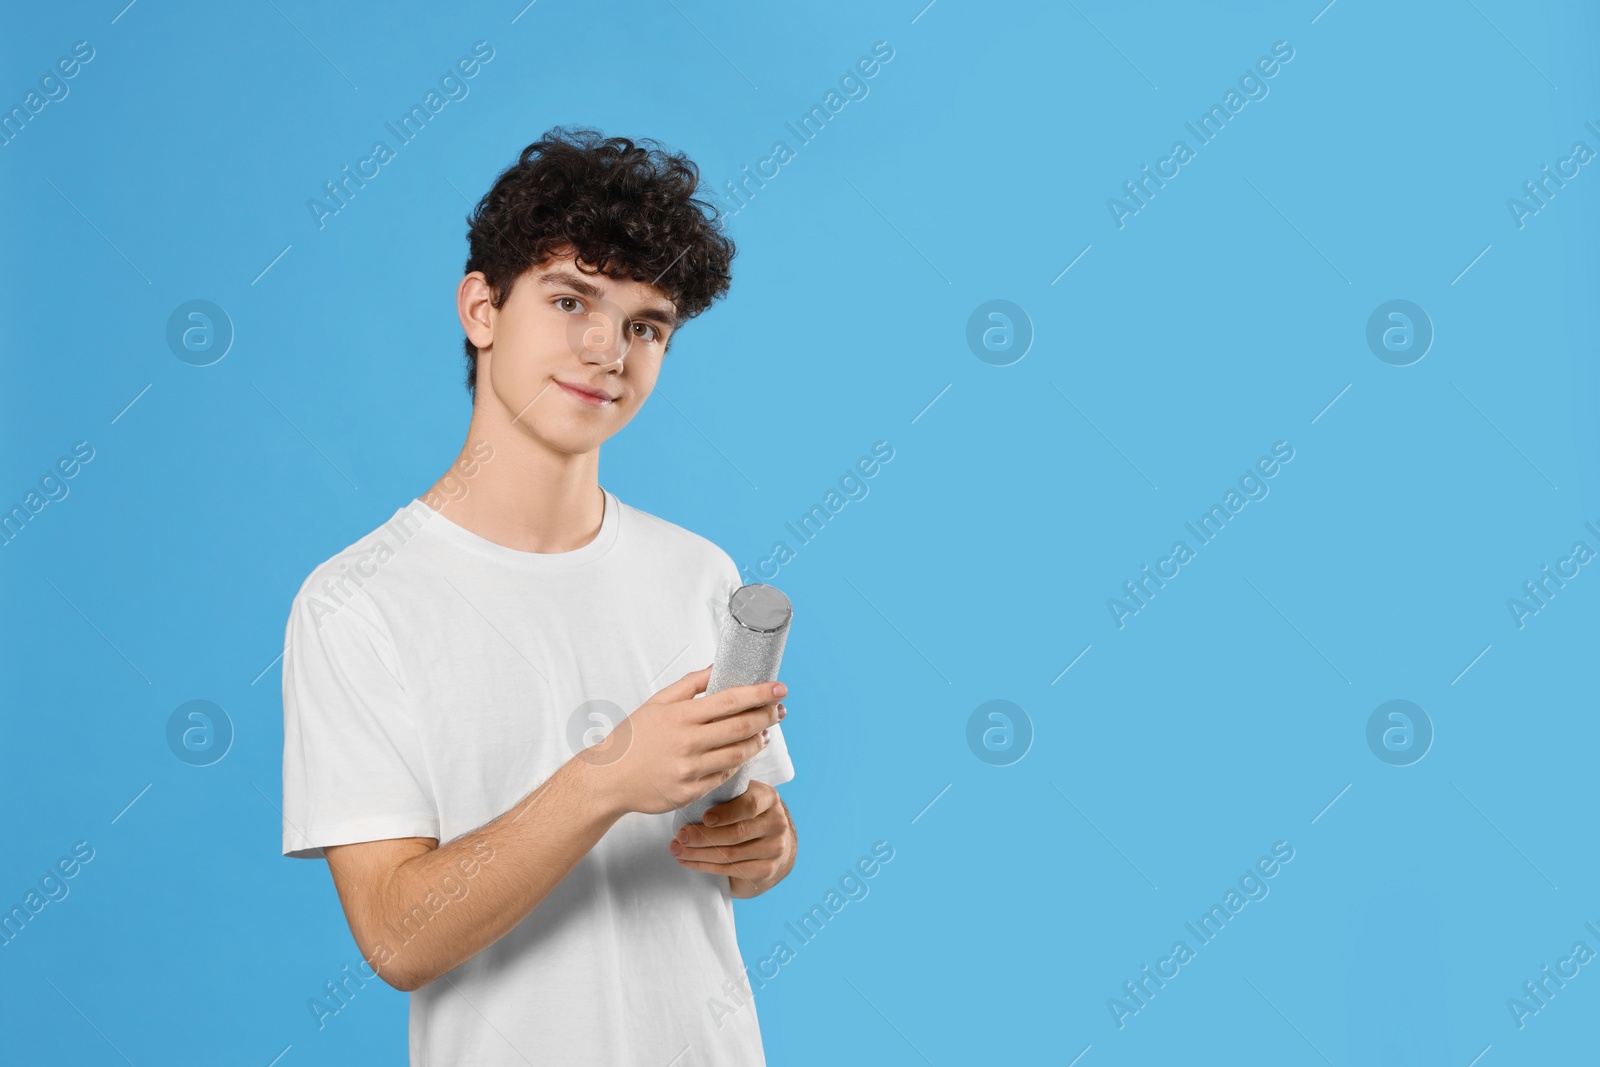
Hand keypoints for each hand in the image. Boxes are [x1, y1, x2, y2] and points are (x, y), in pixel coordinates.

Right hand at [590, 666, 784, 817]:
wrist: (608, 779)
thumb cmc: (632, 738)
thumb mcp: (657, 702)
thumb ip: (691, 684)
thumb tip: (718, 667)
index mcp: (680, 715)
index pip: (731, 700)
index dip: (760, 693)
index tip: (779, 688)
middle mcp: (687, 742)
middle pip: (741, 727)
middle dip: (766, 716)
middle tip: (779, 710)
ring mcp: (689, 769)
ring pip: (738, 753)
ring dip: (757, 741)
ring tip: (765, 733)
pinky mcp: (690, 791)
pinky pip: (724, 776)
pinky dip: (736, 763)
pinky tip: (741, 754)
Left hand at [668, 779, 795, 897]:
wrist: (771, 842)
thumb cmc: (746, 814)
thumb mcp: (741, 796)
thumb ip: (725, 795)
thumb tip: (689, 800)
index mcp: (769, 799)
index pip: (750, 805)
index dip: (726, 813)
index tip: (704, 818)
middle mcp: (776, 823)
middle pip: (736, 833)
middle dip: (703, 836)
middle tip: (680, 836)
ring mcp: (774, 849)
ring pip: (730, 854)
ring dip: (698, 853)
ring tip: (677, 850)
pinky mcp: (766, 870)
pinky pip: (730, 870)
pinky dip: (704, 866)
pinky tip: (688, 862)